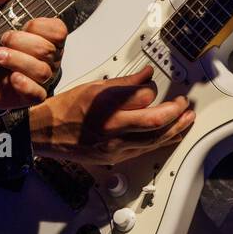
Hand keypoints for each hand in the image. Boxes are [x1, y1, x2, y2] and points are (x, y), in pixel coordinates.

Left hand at [0, 0, 66, 110]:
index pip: (58, 30)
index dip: (40, 26)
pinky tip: (13, 78)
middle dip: (21, 42)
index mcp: (48, 37)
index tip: (23, 24)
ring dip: (17, 61)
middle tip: (2, 39)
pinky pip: (37, 94)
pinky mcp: (31, 95)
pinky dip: (26, 85)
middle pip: (47, 50)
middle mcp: (50, 58)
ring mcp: (42, 78)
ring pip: (41, 71)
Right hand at [28, 65, 194, 164]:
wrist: (45, 133)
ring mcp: (114, 147)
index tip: (153, 84)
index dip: (153, 89)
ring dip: (175, 129)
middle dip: (176, 113)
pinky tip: (170, 136)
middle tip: (184, 105)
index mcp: (107, 108)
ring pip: (154, 140)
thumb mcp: (93, 88)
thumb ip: (123, 83)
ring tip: (187, 120)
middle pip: (155, 123)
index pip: (144, 97)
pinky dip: (161, 142)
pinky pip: (144, 151)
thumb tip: (145, 75)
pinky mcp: (114, 158)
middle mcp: (112, 129)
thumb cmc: (64, 110)